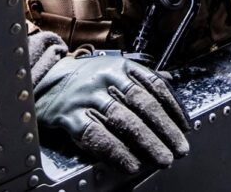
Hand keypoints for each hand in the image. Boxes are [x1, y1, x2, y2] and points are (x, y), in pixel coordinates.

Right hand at [33, 49, 190, 173]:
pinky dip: (117, 152)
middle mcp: (105, 78)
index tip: (186, 128)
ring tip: (163, 158)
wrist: (44, 80)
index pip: (154, 86)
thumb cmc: (86, 79)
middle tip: (180, 149)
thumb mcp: (112, 68)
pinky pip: (97, 136)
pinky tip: (131, 164)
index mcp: (120, 66)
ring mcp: (88, 97)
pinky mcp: (70, 116)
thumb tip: (171, 83)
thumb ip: (139, 76)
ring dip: (147, 142)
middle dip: (165, 129)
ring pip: (123, 120)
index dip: (173, 108)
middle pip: (142, 104)